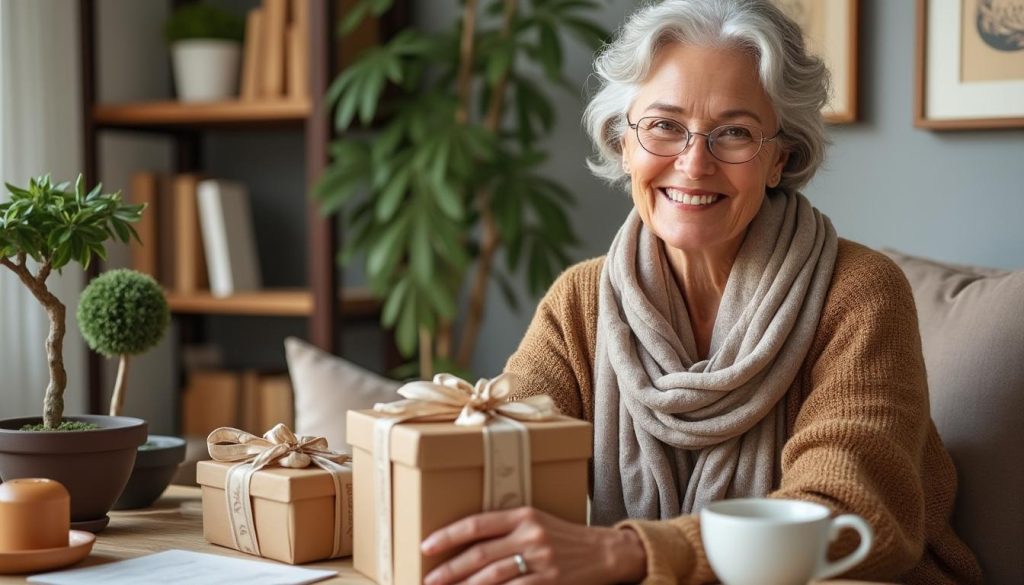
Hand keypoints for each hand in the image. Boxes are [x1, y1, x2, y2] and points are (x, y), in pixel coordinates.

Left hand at [420, 507, 646, 584]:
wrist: (605, 552)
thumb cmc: (564, 537)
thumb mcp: (536, 522)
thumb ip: (506, 528)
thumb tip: (468, 544)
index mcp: (524, 515)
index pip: (478, 523)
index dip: (449, 535)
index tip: (427, 546)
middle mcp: (530, 535)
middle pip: (480, 553)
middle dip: (450, 569)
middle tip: (429, 578)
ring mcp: (541, 560)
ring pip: (492, 576)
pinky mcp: (549, 582)